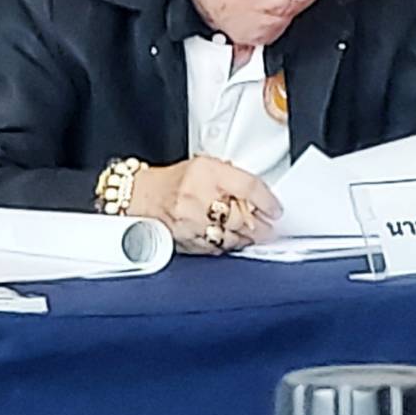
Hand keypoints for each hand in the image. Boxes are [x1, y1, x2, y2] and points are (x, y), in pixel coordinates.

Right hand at [128, 156, 281, 254]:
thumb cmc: (172, 182)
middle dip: (261, 226)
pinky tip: (229, 240)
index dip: (267, 201)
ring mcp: (190, 221)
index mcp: (205, 172)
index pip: (248, 186)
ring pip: (232, 236)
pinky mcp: (186, 240)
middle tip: (269, 227)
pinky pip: (216, 248)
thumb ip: (231, 178)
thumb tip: (258, 197)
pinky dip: (226, 246)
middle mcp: (197, 196)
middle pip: (243, 217)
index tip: (275, 210)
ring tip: (251, 235)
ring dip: (246, 238)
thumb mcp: (203, 166)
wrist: (140, 197)